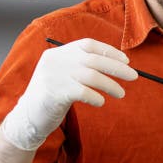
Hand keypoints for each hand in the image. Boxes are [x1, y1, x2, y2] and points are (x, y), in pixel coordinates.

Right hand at [2, 38, 137, 150]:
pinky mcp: (54, 93)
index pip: (88, 44)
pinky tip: (101, 102)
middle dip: (118, 68)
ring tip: (121, 93)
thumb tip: (117, 63)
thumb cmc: (54, 96)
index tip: (126, 60)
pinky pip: (84, 92)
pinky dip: (97, 97)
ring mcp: (53, 76)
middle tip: (134, 76)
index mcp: (58, 53)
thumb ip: (82, 66)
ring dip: (111, 85)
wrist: (28, 117)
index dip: (109, 51)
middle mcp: (55, 61)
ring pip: (92, 76)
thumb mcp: (65, 75)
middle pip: (94, 60)